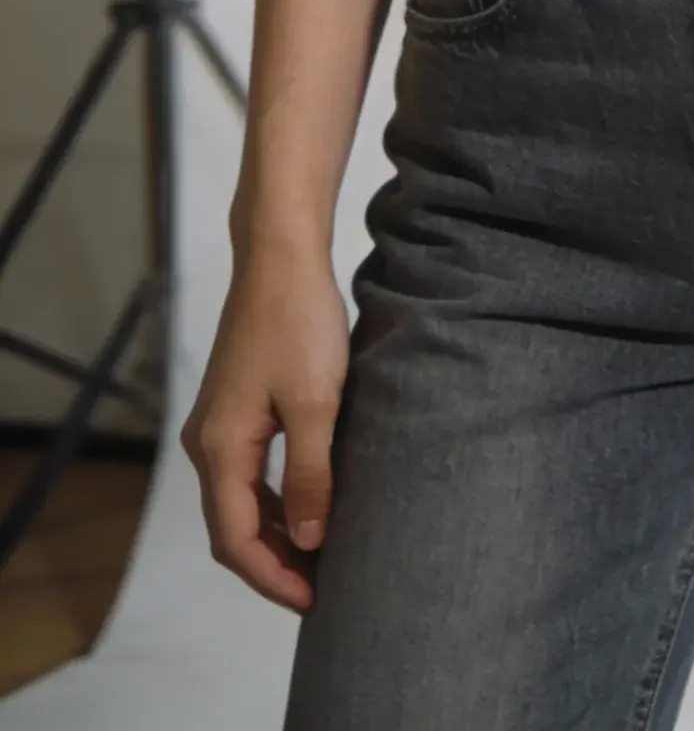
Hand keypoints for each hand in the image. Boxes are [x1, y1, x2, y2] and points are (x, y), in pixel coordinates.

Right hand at [180, 242, 350, 611]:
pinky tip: (309, 505)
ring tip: (321, 557)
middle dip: (274, 565)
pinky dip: (275, 500)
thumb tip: (311, 539)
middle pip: (232, 528)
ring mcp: (217, 424)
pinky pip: (247, 474)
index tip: (315, 600)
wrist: (280, 258)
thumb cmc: (298, 322)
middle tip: (322, 588)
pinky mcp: (235, 407)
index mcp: (220, 447)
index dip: (274, 578)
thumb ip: (311, 474)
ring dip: (276, 534)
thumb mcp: (316, 403)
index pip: (236, 540)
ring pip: (240, 502)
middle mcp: (207, 442)